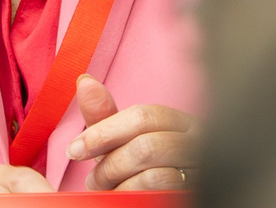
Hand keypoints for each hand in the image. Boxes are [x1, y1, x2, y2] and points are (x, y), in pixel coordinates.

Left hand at [69, 75, 196, 191]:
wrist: (160, 206)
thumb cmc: (140, 173)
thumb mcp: (122, 144)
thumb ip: (105, 116)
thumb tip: (84, 81)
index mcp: (181, 123)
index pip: (142, 117)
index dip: (104, 132)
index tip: (75, 149)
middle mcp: (198, 142)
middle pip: (146, 143)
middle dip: (110, 163)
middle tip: (94, 179)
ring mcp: (200, 169)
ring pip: (150, 167)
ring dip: (116, 179)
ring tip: (106, 188)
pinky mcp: (193, 189)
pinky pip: (156, 185)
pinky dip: (130, 192)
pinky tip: (128, 197)